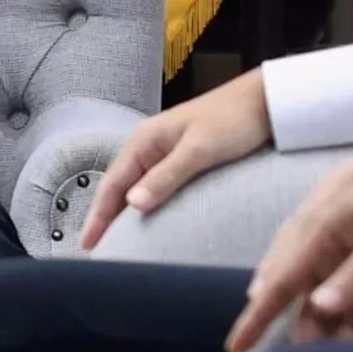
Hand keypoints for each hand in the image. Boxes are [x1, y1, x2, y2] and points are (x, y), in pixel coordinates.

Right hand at [81, 71, 273, 248]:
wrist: (265, 101)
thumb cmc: (233, 121)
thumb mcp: (200, 150)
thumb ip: (166, 177)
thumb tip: (132, 204)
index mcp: (143, 141)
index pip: (112, 185)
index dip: (98, 216)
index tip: (87, 245)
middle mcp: (147, 147)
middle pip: (117, 187)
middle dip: (104, 217)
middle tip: (96, 250)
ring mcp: (162, 152)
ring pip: (134, 187)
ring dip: (122, 213)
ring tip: (114, 241)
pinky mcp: (180, 158)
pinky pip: (152, 186)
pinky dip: (143, 204)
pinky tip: (144, 219)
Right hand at [225, 128, 352, 351]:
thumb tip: (317, 307)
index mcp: (321, 226)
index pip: (281, 279)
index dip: (258, 315)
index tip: (236, 347)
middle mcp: (320, 229)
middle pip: (289, 280)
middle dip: (285, 314)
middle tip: (293, 348)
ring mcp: (339, 230)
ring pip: (312, 277)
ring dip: (318, 308)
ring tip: (323, 336)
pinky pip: (334, 267)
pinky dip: (338, 293)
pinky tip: (341, 309)